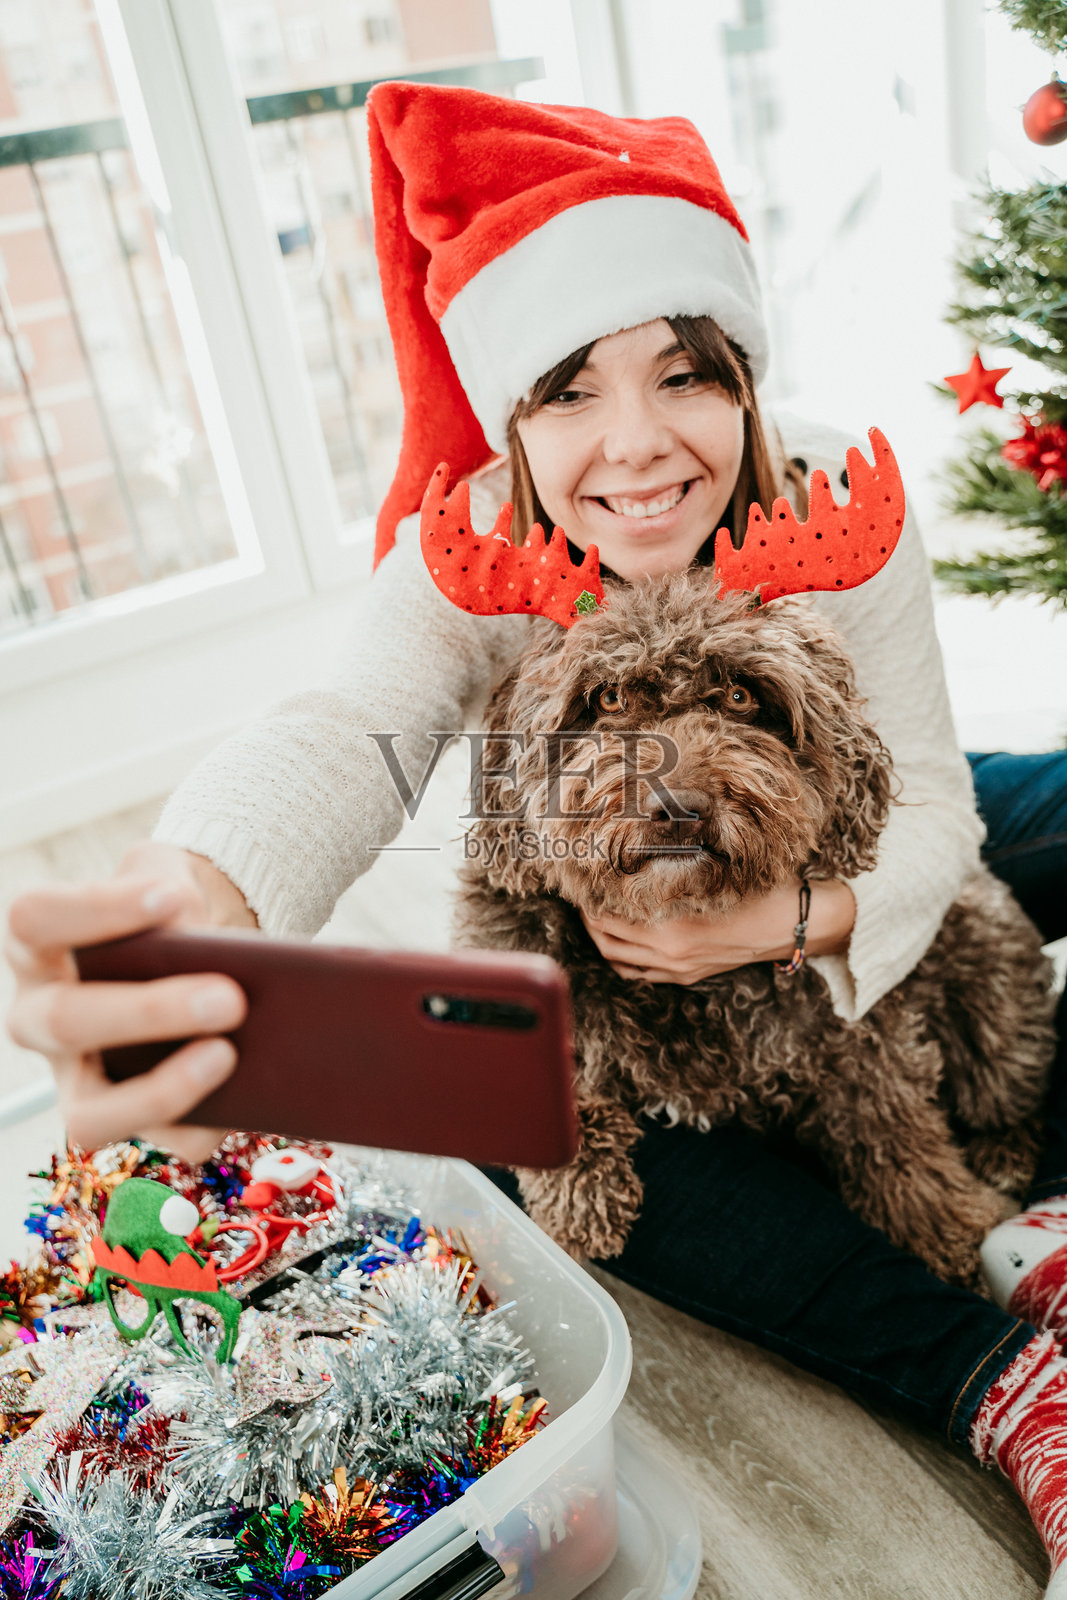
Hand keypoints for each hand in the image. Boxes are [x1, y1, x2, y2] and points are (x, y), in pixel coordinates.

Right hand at [4, 841, 254, 1161]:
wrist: (197, 949)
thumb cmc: (169, 912)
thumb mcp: (168, 881)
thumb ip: (173, 889)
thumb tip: (196, 935)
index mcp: (37, 944)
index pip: (34, 918)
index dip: (97, 910)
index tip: (170, 898)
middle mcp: (40, 1016)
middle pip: (66, 1021)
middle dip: (150, 1013)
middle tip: (230, 998)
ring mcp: (74, 1077)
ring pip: (89, 1113)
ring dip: (161, 1091)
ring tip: (227, 1055)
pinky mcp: (125, 1116)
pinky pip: (158, 1139)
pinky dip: (201, 1125)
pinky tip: (240, 1094)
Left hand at [581, 879, 855, 983]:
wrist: (793, 924)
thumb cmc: (755, 889)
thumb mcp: (712, 874)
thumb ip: (672, 871)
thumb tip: (634, 850)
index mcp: (672, 928)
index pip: (609, 916)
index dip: (589, 899)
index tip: (579, 880)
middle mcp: (670, 954)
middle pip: (606, 940)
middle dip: (588, 919)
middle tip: (579, 896)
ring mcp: (679, 969)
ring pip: (620, 961)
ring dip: (601, 940)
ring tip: (592, 916)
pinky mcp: (688, 975)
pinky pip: (641, 974)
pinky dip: (623, 959)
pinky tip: (618, 942)